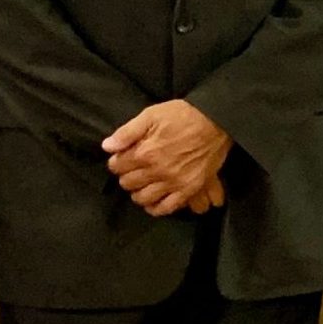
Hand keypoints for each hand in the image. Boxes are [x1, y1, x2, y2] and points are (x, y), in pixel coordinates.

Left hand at [103, 100, 232, 217]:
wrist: (215, 121)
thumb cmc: (182, 115)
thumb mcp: (151, 115)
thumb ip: (127, 132)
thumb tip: (107, 147)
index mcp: (145, 152)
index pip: (117, 166)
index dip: (116, 162)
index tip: (121, 158)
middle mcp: (156, 171)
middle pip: (128, 183)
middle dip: (126, 176)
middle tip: (131, 170)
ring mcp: (173, 183)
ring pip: (143, 198)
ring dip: (138, 192)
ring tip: (141, 185)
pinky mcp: (188, 189)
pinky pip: (166, 207)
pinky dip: (156, 208)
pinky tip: (152, 202)